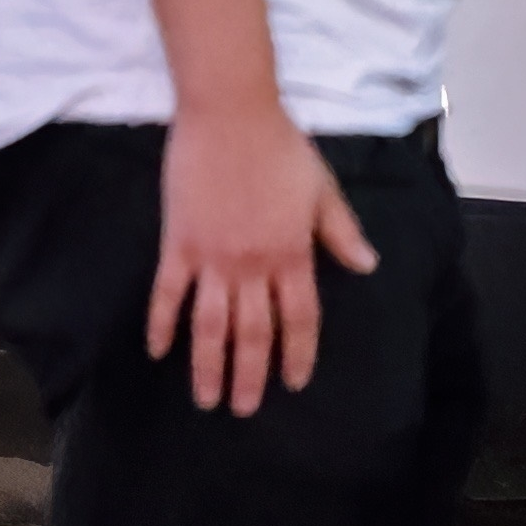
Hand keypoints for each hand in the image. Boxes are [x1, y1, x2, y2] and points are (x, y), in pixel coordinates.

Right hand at [147, 104, 378, 416]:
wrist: (230, 115)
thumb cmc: (281, 148)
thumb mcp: (323, 190)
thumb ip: (341, 232)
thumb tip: (368, 265)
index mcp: (293, 254)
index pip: (300, 317)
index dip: (298, 353)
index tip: (295, 383)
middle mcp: (253, 265)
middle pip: (253, 333)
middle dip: (250, 376)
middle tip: (245, 411)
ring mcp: (212, 258)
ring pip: (210, 326)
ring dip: (208, 366)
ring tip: (206, 400)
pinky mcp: (178, 244)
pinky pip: (167, 294)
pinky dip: (162, 325)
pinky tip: (158, 352)